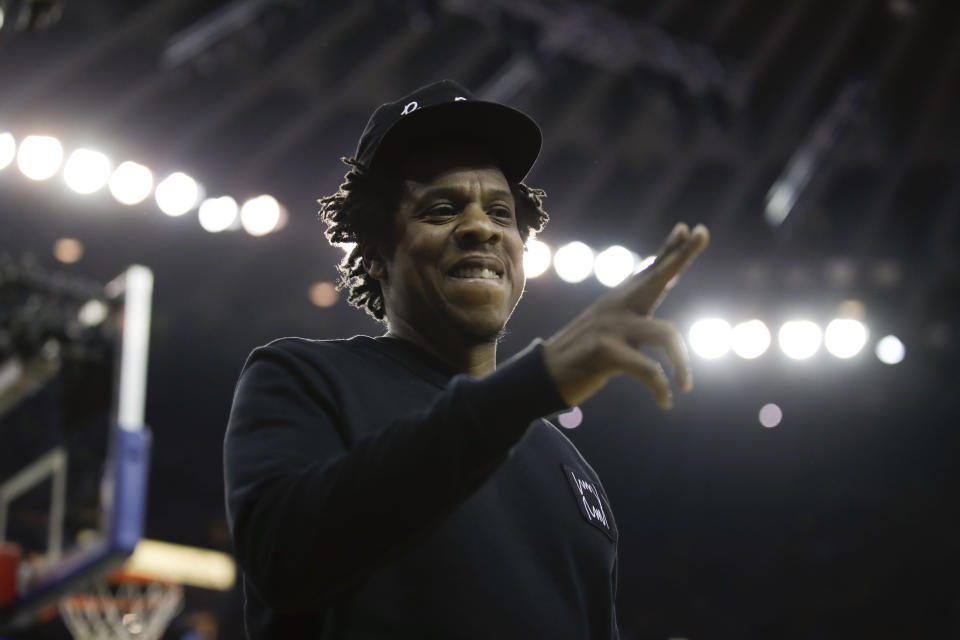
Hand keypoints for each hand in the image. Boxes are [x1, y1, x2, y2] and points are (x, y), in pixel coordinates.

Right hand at [542, 223, 709, 407]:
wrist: (543, 376)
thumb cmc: (582, 356)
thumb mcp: (610, 331)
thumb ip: (633, 317)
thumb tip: (656, 310)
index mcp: (619, 302)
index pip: (650, 272)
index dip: (670, 251)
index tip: (688, 229)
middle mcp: (616, 307)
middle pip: (656, 278)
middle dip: (681, 257)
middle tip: (702, 232)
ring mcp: (610, 327)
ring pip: (664, 334)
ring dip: (681, 363)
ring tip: (686, 385)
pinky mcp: (604, 351)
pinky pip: (647, 369)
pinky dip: (659, 386)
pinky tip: (665, 401)